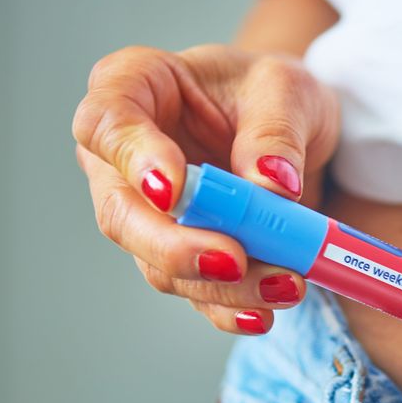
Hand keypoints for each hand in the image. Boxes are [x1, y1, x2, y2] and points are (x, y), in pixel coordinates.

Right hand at [73, 44, 339, 334]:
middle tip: (231, 260)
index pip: (106, 124)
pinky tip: (262, 314)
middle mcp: (126, 159)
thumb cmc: (273, 92)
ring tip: (284, 285)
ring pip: (161, 264)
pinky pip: (196, 292)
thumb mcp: (287, 90)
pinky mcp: (185, 254)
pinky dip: (230, 308)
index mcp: (135, 88)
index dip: (133, 160)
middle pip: (122, 214)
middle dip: (176, 247)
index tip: (174, 190)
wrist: (295, 126)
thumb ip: (275, 132)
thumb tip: (271, 186)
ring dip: (221, 285)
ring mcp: (150, 214)